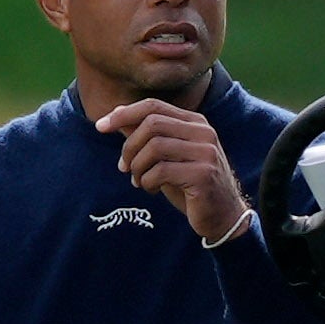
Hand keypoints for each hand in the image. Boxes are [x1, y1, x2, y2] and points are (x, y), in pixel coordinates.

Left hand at [97, 99, 247, 241]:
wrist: (223, 217)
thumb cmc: (191, 186)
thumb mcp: (167, 157)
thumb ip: (146, 136)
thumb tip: (116, 116)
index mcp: (195, 123)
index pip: (153, 106)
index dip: (124, 114)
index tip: (101, 126)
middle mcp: (203, 132)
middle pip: (151, 124)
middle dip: (129, 146)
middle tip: (124, 167)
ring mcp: (206, 152)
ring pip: (154, 146)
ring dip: (137, 166)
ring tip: (138, 181)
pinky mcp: (203, 175)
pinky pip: (161, 171)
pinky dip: (147, 181)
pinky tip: (150, 189)